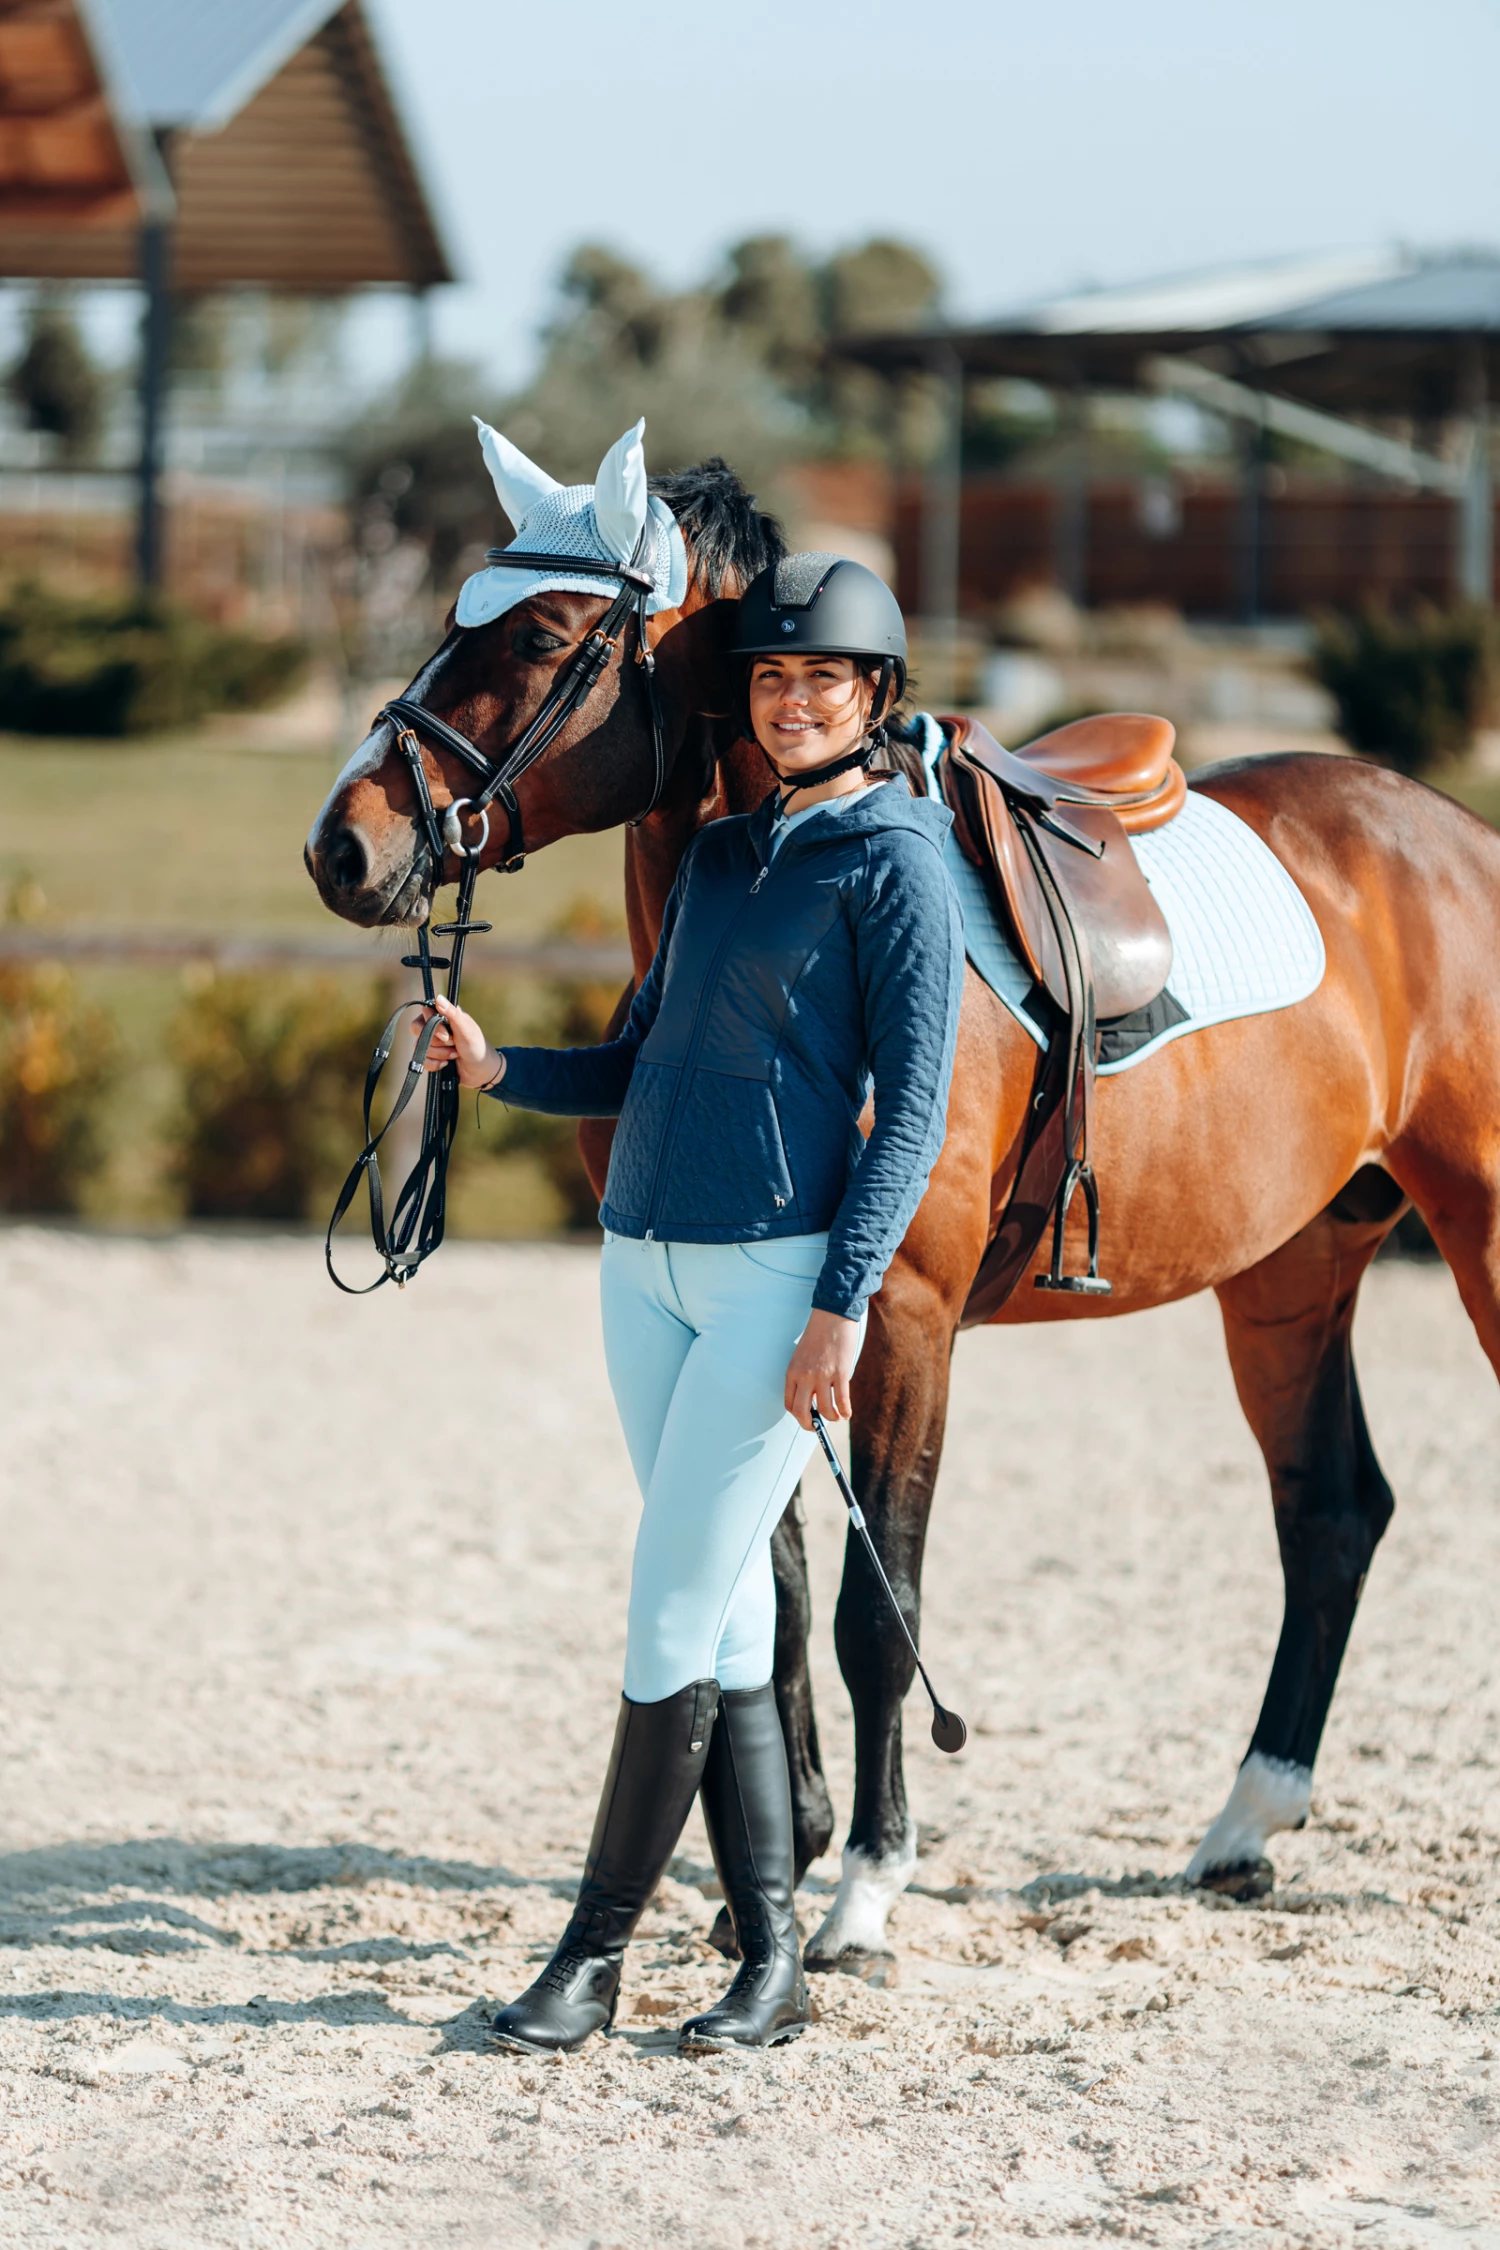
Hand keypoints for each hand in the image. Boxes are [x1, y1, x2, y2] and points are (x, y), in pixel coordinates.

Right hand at [413, 994, 503, 1089]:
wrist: (480, 1071)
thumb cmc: (477, 1047)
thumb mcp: (466, 1029)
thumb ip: (452, 1014)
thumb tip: (438, 997)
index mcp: (444, 1015)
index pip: (425, 1012)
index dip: (433, 1026)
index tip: (447, 1036)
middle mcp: (435, 1026)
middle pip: (417, 1028)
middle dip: (436, 1042)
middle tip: (453, 1044)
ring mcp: (431, 1041)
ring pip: (419, 1046)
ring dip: (440, 1054)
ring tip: (455, 1054)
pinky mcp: (430, 1056)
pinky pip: (421, 1060)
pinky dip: (435, 1064)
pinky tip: (446, 1063)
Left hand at [784, 1308, 860, 1430]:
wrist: (832, 1316)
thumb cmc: (817, 1335)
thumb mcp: (801, 1356)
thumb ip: (803, 1376)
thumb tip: (812, 1398)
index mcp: (792, 1372)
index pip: (790, 1404)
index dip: (798, 1416)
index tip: (806, 1417)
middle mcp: (804, 1376)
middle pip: (802, 1412)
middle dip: (810, 1425)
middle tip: (817, 1427)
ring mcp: (822, 1376)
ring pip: (825, 1410)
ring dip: (832, 1418)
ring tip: (836, 1417)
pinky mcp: (840, 1373)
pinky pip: (842, 1401)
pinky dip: (845, 1411)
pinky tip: (846, 1413)